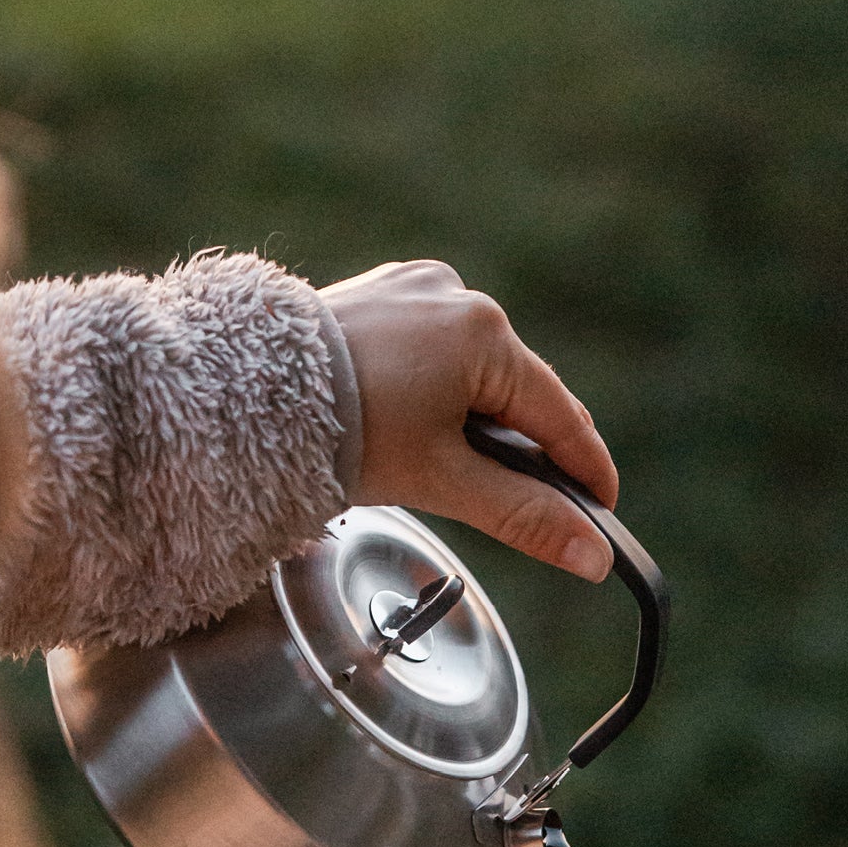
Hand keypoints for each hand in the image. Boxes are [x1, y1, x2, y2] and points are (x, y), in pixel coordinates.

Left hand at [319, 260, 618, 580]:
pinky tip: (417, 427)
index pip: (558, 415)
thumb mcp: (444, 483)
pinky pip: (430, 351)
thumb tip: (592, 555)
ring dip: (479, 420)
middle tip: (540, 505)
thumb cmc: (343, 434)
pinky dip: (439, 392)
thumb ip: (523, 517)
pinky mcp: (379, 298)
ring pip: (473, 371)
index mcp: (485, 334)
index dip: (585, 469)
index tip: (604, 508)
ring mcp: (414, 290)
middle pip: (517, 391)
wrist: (243, 397)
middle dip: (528, 448)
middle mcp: (456, 297)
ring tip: (461, 472)